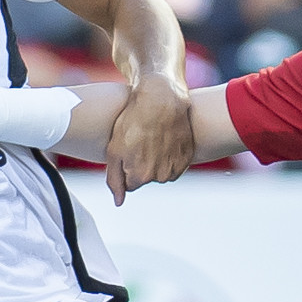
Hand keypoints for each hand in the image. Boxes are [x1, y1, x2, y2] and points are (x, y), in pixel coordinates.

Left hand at [102, 72, 191, 203]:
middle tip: (140, 142)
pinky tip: (164, 139)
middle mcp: (160, 176)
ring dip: (157, 160)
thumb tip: (119, 202)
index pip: (130, 183)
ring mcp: (176, 166)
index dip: (127, 166)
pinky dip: (170, 155)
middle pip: (146, 178)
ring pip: (162, 172)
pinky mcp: (187, 157)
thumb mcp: (114, 150)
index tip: (128, 150)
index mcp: (140, 176)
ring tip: (153, 139)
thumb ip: (114, 180)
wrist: (161, 100)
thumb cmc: (133, 122)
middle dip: (142, 164)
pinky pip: (175, 164)